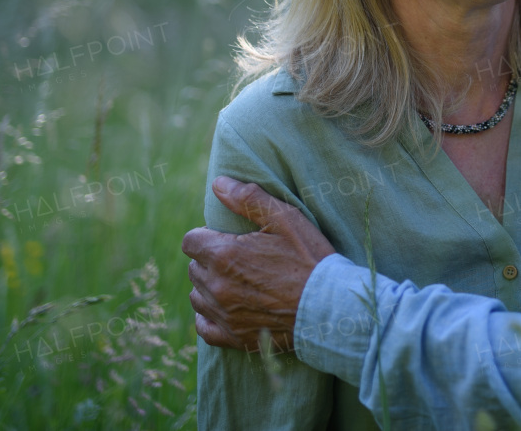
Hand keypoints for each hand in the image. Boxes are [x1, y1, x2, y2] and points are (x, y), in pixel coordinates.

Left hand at [182, 176, 335, 352]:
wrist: (330, 306)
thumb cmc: (310, 258)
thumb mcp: (286, 219)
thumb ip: (248, 199)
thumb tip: (218, 184)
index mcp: (225, 254)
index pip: (190, 241)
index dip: (206, 236)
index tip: (225, 238)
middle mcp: (217, 286)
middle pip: (193, 267)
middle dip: (210, 260)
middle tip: (239, 258)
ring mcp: (223, 314)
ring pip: (197, 296)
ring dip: (209, 286)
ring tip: (235, 282)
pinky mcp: (232, 337)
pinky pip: (203, 326)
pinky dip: (209, 316)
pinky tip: (226, 307)